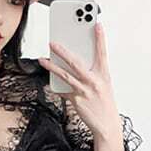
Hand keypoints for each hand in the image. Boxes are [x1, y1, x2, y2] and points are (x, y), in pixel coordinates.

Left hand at [38, 22, 121, 140]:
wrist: (106, 124)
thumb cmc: (105, 103)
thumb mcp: (103, 85)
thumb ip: (93, 73)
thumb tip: (78, 63)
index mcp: (103, 75)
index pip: (102, 53)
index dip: (100, 38)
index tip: (97, 25)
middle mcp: (94, 81)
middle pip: (76, 63)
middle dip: (63, 52)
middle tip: (53, 43)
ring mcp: (84, 91)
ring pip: (65, 75)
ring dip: (52, 67)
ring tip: (43, 60)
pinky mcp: (76, 100)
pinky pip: (63, 90)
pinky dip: (56, 86)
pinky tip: (50, 82)